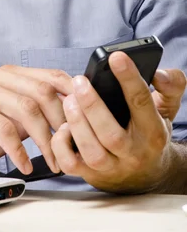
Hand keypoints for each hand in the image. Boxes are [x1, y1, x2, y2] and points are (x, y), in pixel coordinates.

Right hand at [0, 64, 73, 174]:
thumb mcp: (10, 122)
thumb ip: (33, 114)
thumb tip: (70, 117)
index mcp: (6, 74)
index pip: (47, 75)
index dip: (70, 93)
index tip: (86, 114)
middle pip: (40, 91)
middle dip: (60, 122)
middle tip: (68, 148)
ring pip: (25, 108)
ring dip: (44, 139)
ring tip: (51, 160)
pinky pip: (2, 127)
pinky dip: (18, 150)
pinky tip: (24, 164)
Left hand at [50, 51, 186, 192]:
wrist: (144, 174)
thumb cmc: (149, 132)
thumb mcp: (166, 108)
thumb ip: (170, 86)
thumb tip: (159, 73)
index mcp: (152, 132)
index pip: (141, 103)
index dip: (129, 79)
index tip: (116, 57)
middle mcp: (133, 152)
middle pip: (112, 135)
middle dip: (92, 106)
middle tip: (80, 81)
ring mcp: (111, 166)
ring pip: (92, 152)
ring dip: (77, 124)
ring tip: (68, 100)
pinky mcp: (90, 173)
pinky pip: (71, 165)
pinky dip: (61, 146)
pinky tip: (61, 126)